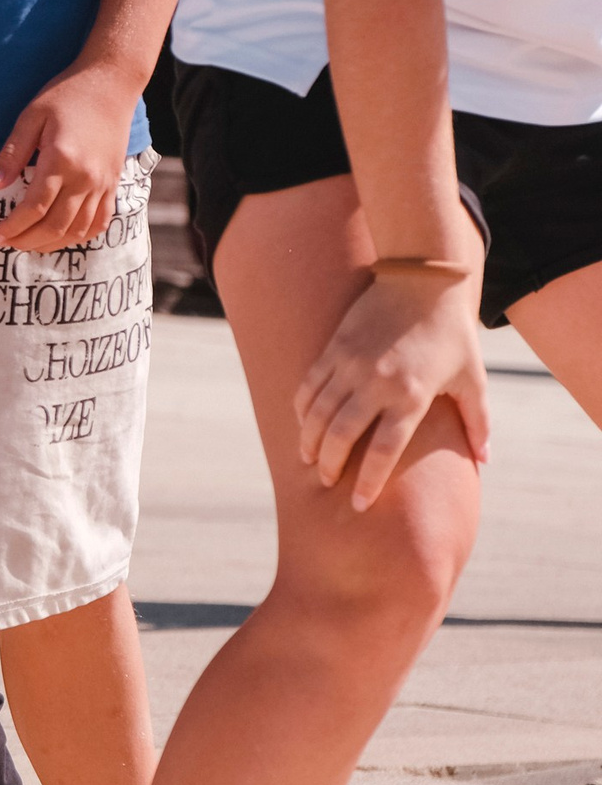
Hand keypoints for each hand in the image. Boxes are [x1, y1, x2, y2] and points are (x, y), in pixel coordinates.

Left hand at [0, 61, 139, 252]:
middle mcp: (86, 177)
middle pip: (55, 225)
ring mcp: (104, 183)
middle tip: (6, 242)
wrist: (111, 83)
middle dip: (26, 240)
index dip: (12, 227)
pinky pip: (100, 222)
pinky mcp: (114, 183)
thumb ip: (11, 154)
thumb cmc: (66, 96)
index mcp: (62, 160)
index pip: (34, 208)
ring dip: (50, 244)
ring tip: (27, 243)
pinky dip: (79, 236)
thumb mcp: (30, 117)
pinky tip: (60, 237)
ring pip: (77, 229)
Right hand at [296, 268, 492, 510]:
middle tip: (326, 481)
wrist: (422, 280)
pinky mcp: (333, 348)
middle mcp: (375, 384)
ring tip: (308, 458)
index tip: (360, 504)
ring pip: (316, 413)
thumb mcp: (473, 378)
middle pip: (339, 436)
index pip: (383, 450)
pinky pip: (308, 386)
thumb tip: (483, 459)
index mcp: (411, 396)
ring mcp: (349, 365)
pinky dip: (301, 409)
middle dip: (329, 465)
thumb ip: (477, 421)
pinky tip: (303, 423)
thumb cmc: (452, 333)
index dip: (369, 482)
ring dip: (308, 440)